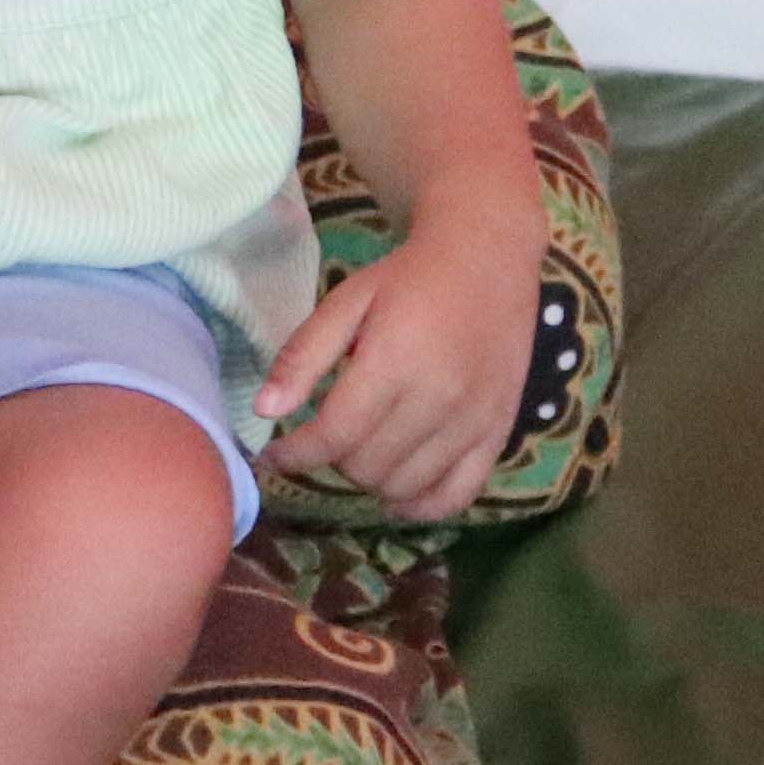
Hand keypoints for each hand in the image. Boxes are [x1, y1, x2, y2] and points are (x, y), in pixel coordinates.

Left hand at [248, 214, 540, 523]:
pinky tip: (398, 491)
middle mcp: (439, 398)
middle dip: (332, 460)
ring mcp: (474, 421)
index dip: (295, 454)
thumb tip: (264, 411)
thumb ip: (303, 356)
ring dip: (370, 480)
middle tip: (327, 436)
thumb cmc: (408, 279)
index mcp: (395, 361)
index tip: (274, 455)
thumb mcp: (346, 301)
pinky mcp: (499, 432)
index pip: (335, 435)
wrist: (487, 259)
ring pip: (404, 486)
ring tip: (361, 452)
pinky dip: (421, 505)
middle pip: (367, 466)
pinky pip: (457, 495)